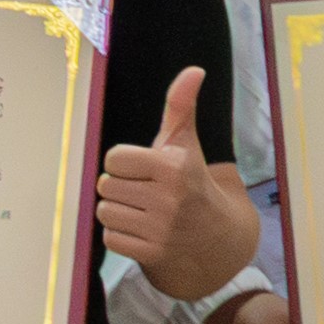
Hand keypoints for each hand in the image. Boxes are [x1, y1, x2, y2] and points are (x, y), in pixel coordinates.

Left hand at [92, 67, 260, 300]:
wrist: (219, 237)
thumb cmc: (192, 182)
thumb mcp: (186, 144)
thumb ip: (181, 106)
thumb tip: (193, 70)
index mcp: (173, 167)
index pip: (113, 158)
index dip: (125, 163)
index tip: (145, 170)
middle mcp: (168, 199)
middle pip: (104, 185)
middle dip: (120, 186)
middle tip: (145, 191)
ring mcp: (161, 229)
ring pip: (104, 211)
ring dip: (118, 211)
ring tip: (143, 210)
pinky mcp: (152, 253)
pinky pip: (109, 238)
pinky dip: (120, 235)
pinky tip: (143, 230)